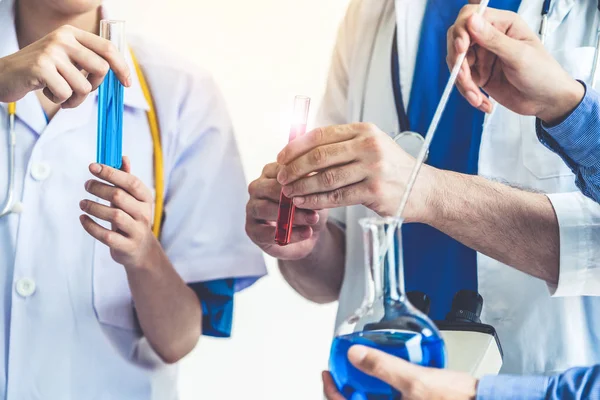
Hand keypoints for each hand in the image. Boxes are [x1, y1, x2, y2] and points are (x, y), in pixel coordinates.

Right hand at [0, 25, 130, 107]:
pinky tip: (46, 91)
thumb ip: (88, 61)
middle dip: (95, 86)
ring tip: (59, 94)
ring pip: (84, 86)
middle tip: (79, 91)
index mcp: (72, 34)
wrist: (4, 74)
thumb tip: (121, 74)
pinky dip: (59, 100)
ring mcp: (51, 51)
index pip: (108, 48)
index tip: (127, 83)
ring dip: (74, 98)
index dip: (122, 67)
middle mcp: (62, 38)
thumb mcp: (66, 59)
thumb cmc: (41, 72)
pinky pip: (66, 94)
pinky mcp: (41, 67)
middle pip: (101, 68)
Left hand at [80, 157, 157, 270]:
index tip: (93, 166)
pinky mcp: (126, 246)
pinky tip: (83, 218)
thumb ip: (126, 179)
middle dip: (99, 188)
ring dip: (93, 207)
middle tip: (87, 185)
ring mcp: (136, 231)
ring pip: (114, 215)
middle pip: (119, 196)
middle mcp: (144, 214)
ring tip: (83, 203)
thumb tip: (123, 157)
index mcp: (146, 199)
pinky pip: (106, 235)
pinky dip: (91, 226)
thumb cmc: (132, 219)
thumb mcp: (132, 200)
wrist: (141, 250)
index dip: (111, 172)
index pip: (131, 182)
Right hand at [246, 162, 327, 259]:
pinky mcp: (252, 230)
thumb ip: (311, 183)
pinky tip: (306, 233)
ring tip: (313, 219)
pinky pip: (267, 232)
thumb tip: (314, 177)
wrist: (310, 232)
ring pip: (266, 209)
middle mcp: (257, 187)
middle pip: (270, 189)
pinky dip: (289, 234)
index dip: (299, 179)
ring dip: (292, 215)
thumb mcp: (314, 192)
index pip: (280, 171)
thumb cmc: (310, 206)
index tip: (318, 185)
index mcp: (270, 172)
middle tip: (315, 204)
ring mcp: (251, 208)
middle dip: (293, 197)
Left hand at [276, 123, 435, 219]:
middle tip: (280, 177)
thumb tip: (300, 147)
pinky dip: (315, 200)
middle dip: (294, 168)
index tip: (281, 157)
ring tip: (288, 192)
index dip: (296, 146)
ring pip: (326, 178)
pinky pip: (336, 197)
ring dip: (302, 186)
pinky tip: (303, 202)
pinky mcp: (374, 191)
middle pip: (320, 156)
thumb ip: (342, 145)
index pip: (321, 135)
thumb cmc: (390, 168)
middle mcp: (369, 146)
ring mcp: (373, 169)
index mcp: (364, 130)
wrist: (423, 189)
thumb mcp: (371, 146)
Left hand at [323, 346, 477, 399]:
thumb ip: (382, 366)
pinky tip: (386, 376)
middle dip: (347, 387)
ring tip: (361, 368)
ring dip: (364, 388)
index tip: (326, 373)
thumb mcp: (414, 380)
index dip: (330, 390)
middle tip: (341, 368)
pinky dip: (381, 390)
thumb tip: (354, 354)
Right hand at [447, 6, 583, 123]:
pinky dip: (468, 93)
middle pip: (458, 40)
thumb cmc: (543, 74)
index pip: (471, 17)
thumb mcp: (518, 55)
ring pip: (457, 63)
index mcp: (503, 24)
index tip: (461, 48)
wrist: (547, 101)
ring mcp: (482, 57)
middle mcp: (489, 37)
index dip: (461, 31)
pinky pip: (462, 81)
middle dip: (458, 61)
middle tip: (464, 77)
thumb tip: (471, 20)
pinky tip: (481, 102)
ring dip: (463, 82)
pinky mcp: (478, 74)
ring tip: (477, 97)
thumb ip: (493, 39)